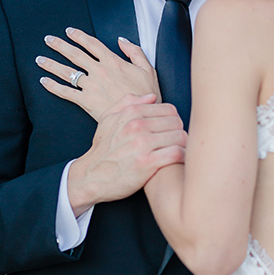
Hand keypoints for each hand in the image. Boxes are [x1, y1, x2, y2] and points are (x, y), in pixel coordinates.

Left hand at [36, 29, 159, 120]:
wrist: (140, 116)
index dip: (79, 36)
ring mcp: (91, 86)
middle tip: (48, 40)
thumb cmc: (146, 94)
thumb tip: (121, 40)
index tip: (69, 31)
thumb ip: (134, 52)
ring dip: (51, 64)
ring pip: (67, 72)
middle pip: (75, 54)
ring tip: (39, 59)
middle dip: (59, 45)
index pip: (92, 44)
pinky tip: (43, 81)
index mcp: (113, 62)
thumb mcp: (148, 69)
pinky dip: (53, 86)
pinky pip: (66, 92)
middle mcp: (99, 71)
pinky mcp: (86, 102)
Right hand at [67, 94, 186, 216]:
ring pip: (180, 136)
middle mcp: (137, 126)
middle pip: (177, 122)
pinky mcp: (147, 163)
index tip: (171, 132)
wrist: (90, 176)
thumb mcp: (108, 120)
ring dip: (183, 145)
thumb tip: (152, 97)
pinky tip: (178, 161)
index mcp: (131, 113)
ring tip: (179, 152)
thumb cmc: (102, 150)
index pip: (169, 110)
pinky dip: (182, 157)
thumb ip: (128, 103)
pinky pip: (177, 153)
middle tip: (176, 143)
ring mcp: (142, 144)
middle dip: (179, 133)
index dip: (173, 121)